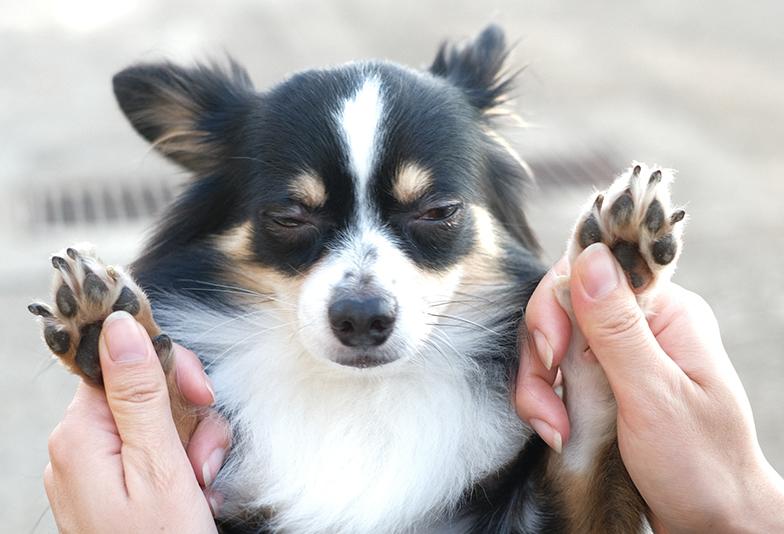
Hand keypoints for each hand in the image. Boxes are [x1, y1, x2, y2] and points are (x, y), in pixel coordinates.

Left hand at [45, 311, 229, 532]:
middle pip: (143, 390)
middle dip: (187, 414)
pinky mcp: (114, 484)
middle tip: (206, 454)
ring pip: (157, 419)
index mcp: (80, 434)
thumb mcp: (159, 466)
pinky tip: (196, 490)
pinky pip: (153, 449)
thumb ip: (139, 393)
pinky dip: (183, 462)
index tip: (200, 392)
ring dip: (192, 443)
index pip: (121, 361)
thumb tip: (121, 325)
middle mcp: (79, 445)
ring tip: (203, 483)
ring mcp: (96, 467)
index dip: (167, 368)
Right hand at [516, 244, 783, 532]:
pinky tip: (557, 432)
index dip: (557, 304)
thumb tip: (589, 255)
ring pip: (550, 343)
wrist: (713, 522)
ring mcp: (619, 353)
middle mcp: (641, 324)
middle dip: (542, 358)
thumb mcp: (655, 395)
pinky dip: (545, 402)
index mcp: (667, 311)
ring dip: (539, 388)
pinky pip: (555, 373)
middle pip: (561, 308)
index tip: (551, 354)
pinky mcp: (601, 382)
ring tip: (554, 430)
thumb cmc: (701, 464)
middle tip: (547, 408)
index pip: (593, 271)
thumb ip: (617, 326)